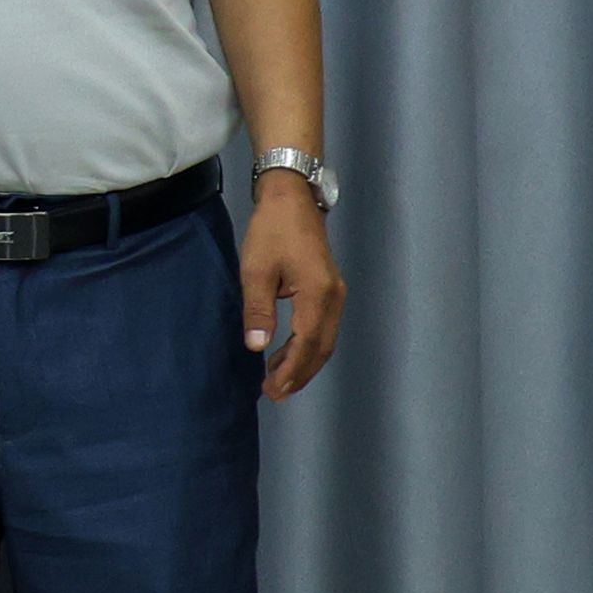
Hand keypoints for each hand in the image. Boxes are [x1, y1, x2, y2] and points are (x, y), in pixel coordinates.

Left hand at [242, 178, 343, 397]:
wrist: (292, 198)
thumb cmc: (272, 230)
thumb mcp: (256, 269)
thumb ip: (258, 310)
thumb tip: (257, 348)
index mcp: (319, 295)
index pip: (307, 345)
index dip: (291, 371)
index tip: (273, 390)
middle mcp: (335, 298)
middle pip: (321, 348)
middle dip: (299, 374)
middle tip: (275, 394)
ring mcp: (336, 294)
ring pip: (324, 340)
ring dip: (303, 362)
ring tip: (278, 380)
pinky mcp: (330, 289)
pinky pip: (322, 327)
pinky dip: (306, 345)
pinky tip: (286, 352)